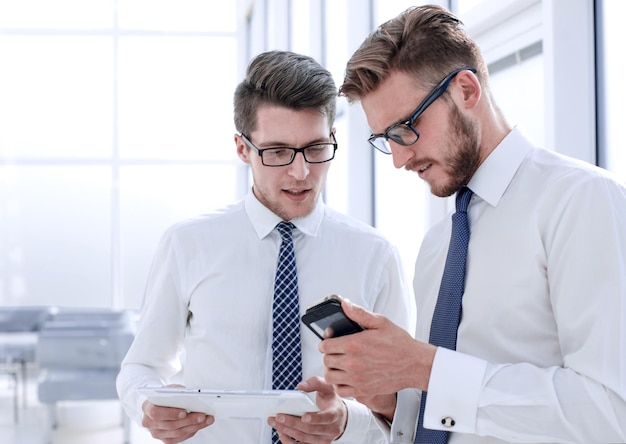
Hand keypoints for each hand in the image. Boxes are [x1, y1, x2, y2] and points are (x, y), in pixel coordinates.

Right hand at [141, 385, 213, 443]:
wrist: (158, 404)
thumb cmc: (164, 395)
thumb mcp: (168, 389)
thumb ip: (176, 392)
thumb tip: (191, 396)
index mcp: (147, 408)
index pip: (156, 413)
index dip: (170, 413)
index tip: (184, 412)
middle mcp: (149, 423)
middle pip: (170, 425)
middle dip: (189, 420)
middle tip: (202, 415)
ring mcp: (157, 433)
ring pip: (177, 433)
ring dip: (194, 426)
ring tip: (206, 419)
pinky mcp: (165, 439)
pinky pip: (180, 438)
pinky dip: (192, 431)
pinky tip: (201, 424)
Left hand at [268, 376, 346, 443]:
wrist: (339, 416)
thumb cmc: (330, 400)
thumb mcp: (327, 387)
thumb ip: (315, 382)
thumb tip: (300, 387)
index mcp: (335, 413)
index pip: (327, 417)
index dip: (315, 418)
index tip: (304, 417)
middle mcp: (331, 429)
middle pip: (310, 429)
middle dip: (292, 423)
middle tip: (279, 417)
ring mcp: (324, 439)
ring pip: (304, 438)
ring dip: (288, 431)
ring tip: (275, 423)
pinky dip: (289, 441)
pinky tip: (281, 433)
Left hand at [319, 299, 436, 398]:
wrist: (415, 364)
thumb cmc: (400, 343)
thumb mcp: (380, 322)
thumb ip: (359, 313)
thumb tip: (345, 304)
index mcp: (354, 344)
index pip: (325, 346)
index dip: (325, 343)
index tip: (330, 342)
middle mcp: (353, 362)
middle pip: (326, 360)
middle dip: (329, 355)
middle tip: (336, 353)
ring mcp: (357, 378)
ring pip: (330, 376)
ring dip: (332, 370)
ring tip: (340, 366)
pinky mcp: (363, 390)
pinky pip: (341, 390)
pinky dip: (340, 385)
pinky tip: (347, 378)